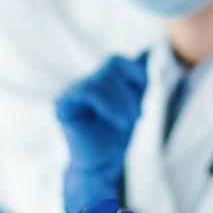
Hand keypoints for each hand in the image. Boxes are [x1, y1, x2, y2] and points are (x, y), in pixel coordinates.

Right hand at [56, 53, 148, 212]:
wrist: (101, 164)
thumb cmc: (115, 136)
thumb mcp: (133, 102)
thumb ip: (137, 77)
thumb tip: (148, 49)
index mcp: (99, 79)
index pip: (118, 60)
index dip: (136, 75)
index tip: (143, 101)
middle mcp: (83, 80)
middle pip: (111, 65)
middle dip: (130, 91)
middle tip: (137, 116)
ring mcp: (72, 90)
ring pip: (102, 79)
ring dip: (122, 102)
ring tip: (127, 122)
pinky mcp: (64, 103)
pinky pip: (88, 91)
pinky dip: (109, 105)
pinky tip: (117, 121)